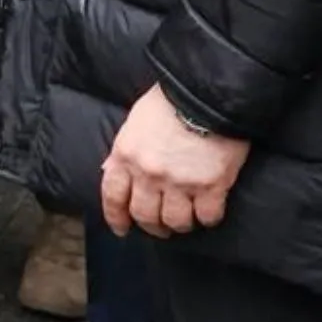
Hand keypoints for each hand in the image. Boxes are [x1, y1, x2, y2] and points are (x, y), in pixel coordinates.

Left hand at [98, 83, 248, 239]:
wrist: (207, 92)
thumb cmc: (171, 101)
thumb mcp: (135, 122)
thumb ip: (124, 150)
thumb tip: (110, 170)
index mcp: (126, 156)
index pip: (113, 196)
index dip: (116, 217)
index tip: (122, 228)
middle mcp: (148, 174)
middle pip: (145, 215)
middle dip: (152, 227)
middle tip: (161, 228)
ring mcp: (180, 182)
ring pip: (176, 221)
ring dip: (180, 224)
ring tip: (187, 220)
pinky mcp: (211, 186)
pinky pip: (208, 216)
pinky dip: (209, 218)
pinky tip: (210, 211)